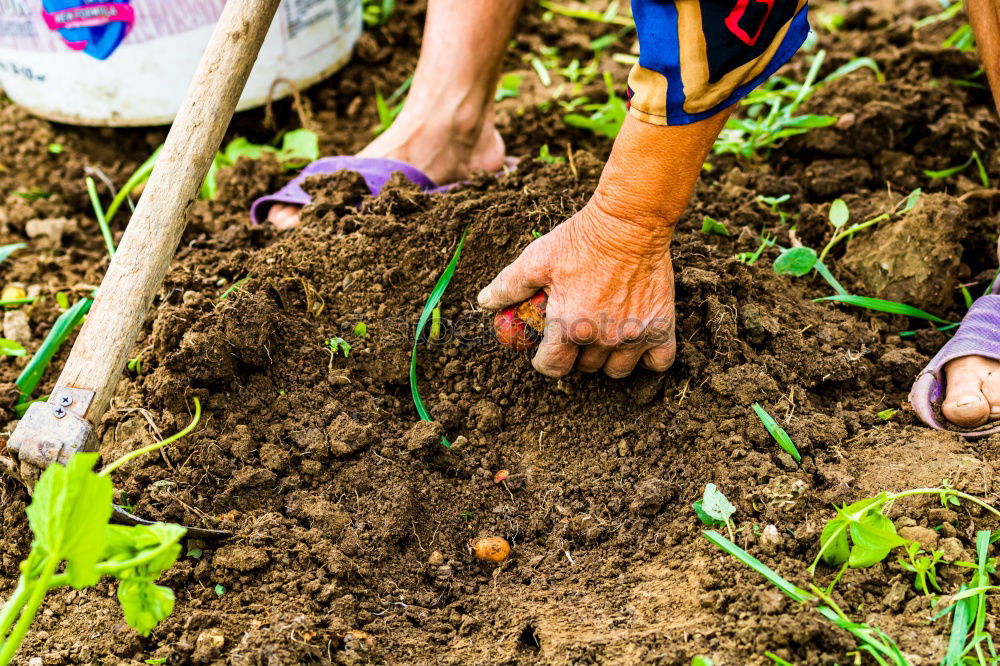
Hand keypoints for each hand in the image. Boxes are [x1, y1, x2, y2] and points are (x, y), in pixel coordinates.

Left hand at [477, 197, 675, 377]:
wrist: (629, 221)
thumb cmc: (580, 239)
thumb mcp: (536, 259)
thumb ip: (507, 286)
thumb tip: (483, 303)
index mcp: (568, 326)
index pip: (552, 367)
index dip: (545, 361)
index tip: (547, 350)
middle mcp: (601, 338)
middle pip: (585, 367)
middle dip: (576, 355)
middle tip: (576, 332)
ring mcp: (634, 335)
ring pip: (617, 370)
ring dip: (607, 359)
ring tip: (604, 337)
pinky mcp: (662, 327)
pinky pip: (658, 363)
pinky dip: (647, 359)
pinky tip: (636, 343)